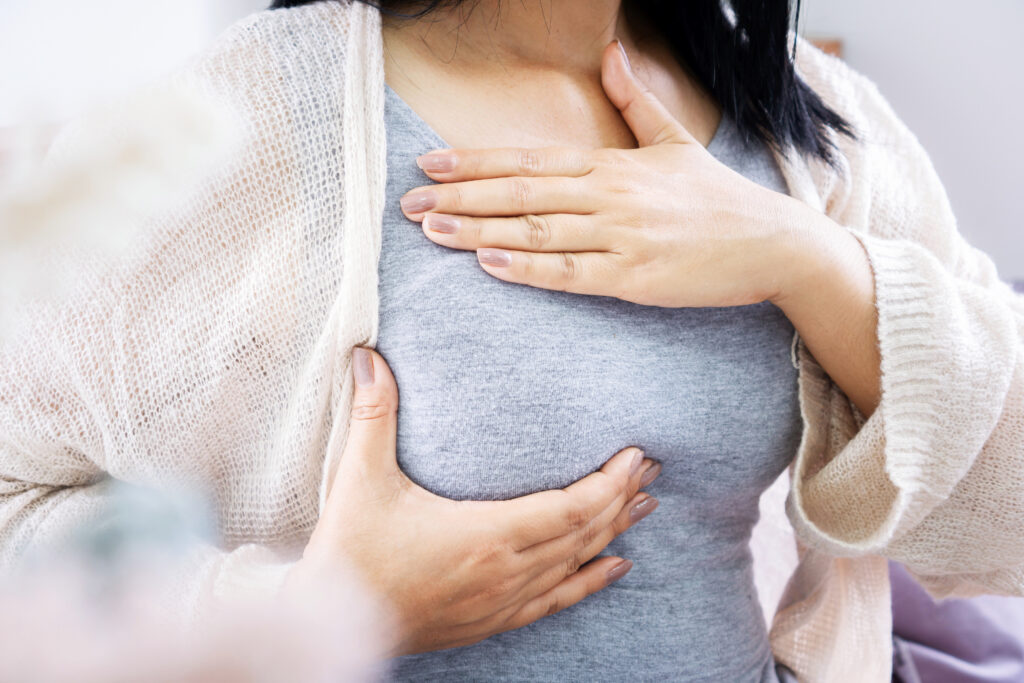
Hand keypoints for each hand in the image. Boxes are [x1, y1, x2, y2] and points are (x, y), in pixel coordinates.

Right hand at [286, 346, 661, 656]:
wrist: (331, 623)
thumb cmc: (350, 552)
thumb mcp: (360, 479)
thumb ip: (373, 414)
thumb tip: (367, 356)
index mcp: (485, 535)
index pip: (570, 508)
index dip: (609, 483)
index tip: (637, 456)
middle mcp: (505, 571)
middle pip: (584, 532)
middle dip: (622, 499)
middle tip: (653, 469)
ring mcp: (503, 600)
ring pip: (576, 565)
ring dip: (614, 533)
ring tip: (646, 507)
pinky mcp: (494, 619)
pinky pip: (557, 601)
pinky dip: (591, 581)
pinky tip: (617, 567)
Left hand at [398, 38, 820, 308]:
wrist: (773, 242)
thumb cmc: (718, 196)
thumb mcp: (676, 138)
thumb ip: (634, 99)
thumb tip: (611, 52)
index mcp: (613, 165)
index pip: (530, 159)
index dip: (476, 161)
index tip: (429, 163)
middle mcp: (610, 196)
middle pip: (521, 192)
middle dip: (461, 196)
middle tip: (409, 203)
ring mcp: (621, 237)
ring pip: (537, 231)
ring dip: (480, 231)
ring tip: (433, 231)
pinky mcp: (634, 278)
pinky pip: (571, 273)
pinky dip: (528, 269)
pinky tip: (489, 264)